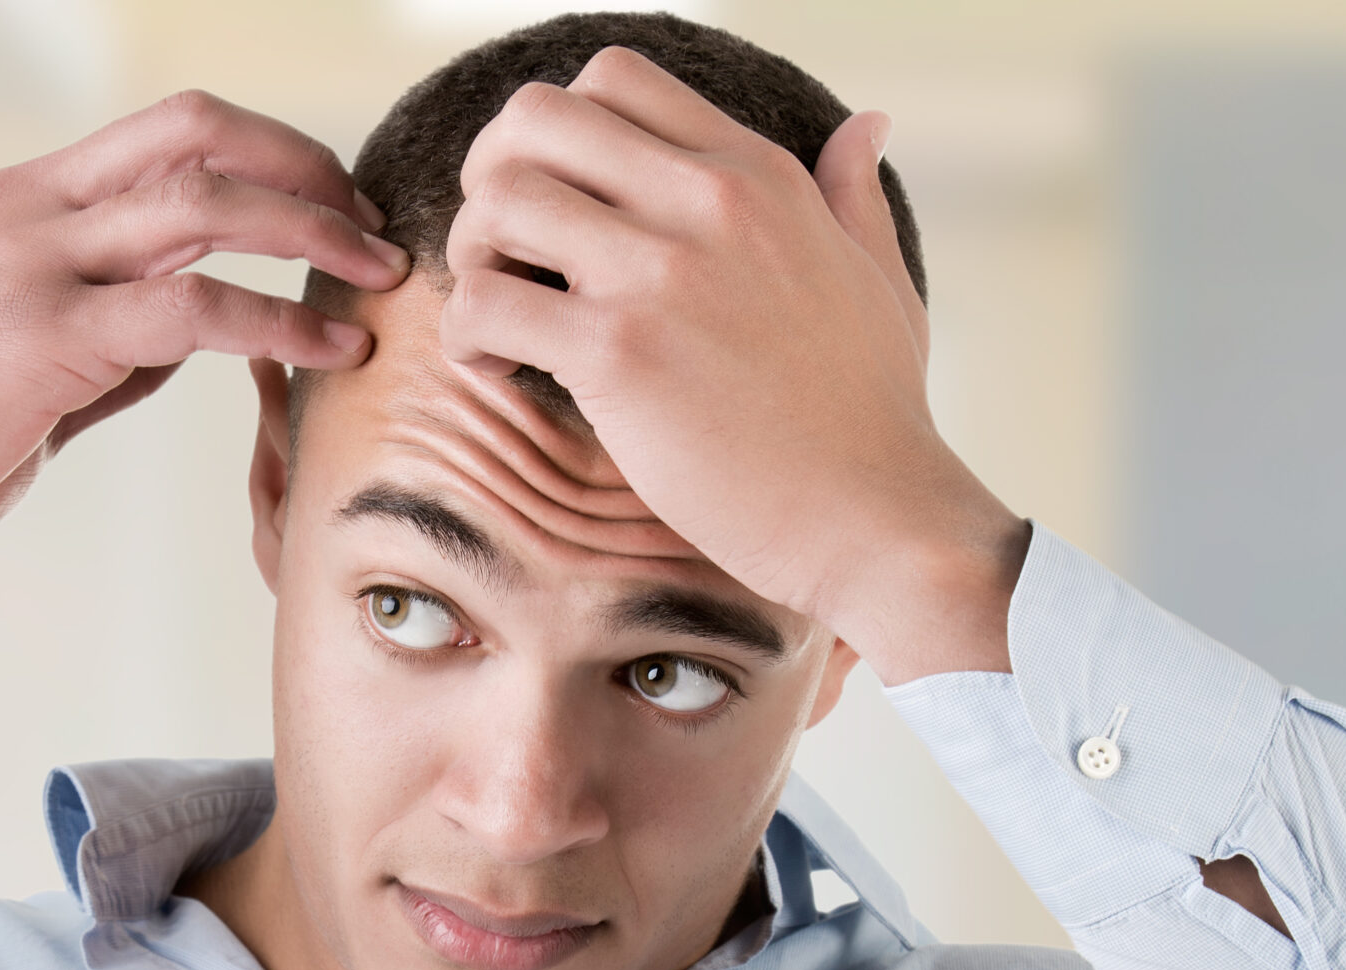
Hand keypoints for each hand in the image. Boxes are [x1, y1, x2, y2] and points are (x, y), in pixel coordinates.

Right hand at [0, 91, 408, 625]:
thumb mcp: (17, 365)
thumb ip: (103, 337)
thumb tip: (192, 337)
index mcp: (23, 204)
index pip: (170, 132)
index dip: (269, 155)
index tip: (330, 205)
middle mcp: (30, 211)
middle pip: (202, 135)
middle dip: (308, 170)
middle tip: (373, 228)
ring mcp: (34, 266)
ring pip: (207, 204)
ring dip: (314, 234)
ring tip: (379, 278)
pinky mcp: (42, 339)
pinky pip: (188, 308)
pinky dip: (275, 321)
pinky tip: (325, 350)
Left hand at [434, 48, 1027, 681]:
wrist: (874, 515)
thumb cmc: (872, 415)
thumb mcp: (878, 277)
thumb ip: (852, 194)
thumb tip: (865, 123)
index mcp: (757, 173)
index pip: (615, 78)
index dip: (557, 136)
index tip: (557, 205)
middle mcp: (707, 200)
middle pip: (534, 118)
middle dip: (492, 177)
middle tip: (504, 252)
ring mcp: (659, 272)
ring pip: (497, 199)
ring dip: (472, 256)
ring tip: (499, 318)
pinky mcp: (617, 351)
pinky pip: (486, 304)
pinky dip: (467, 338)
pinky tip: (501, 373)